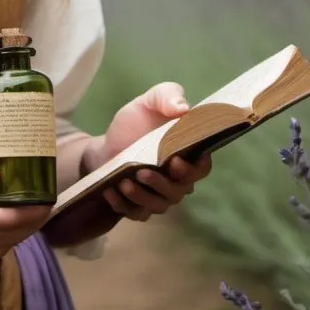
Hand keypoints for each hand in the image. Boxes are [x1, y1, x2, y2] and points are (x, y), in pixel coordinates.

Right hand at [0, 159, 53, 261]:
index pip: (6, 220)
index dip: (32, 211)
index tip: (48, 196)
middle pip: (12, 234)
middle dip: (36, 219)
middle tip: (51, 198)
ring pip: (8, 244)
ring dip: (27, 229)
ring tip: (41, 208)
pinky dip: (13, 236)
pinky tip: (20, 221)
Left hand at [91, 82, 212, 221]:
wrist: (108, 144)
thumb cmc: (135, 123)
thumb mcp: (148, 102)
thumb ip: (167, 96)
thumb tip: (183, 107)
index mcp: (187, 155)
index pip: (201, 168)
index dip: (193, 169)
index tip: (176, 161)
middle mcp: (178, 180)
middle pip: (179, 191)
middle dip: (162, 184)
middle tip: (143, 172)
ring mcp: (159, 196)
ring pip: (158, 205)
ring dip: (142, 197)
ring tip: (125, 182)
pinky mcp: (138, 207)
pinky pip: (135, 213)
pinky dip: (123, 205)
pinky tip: (111, 191)